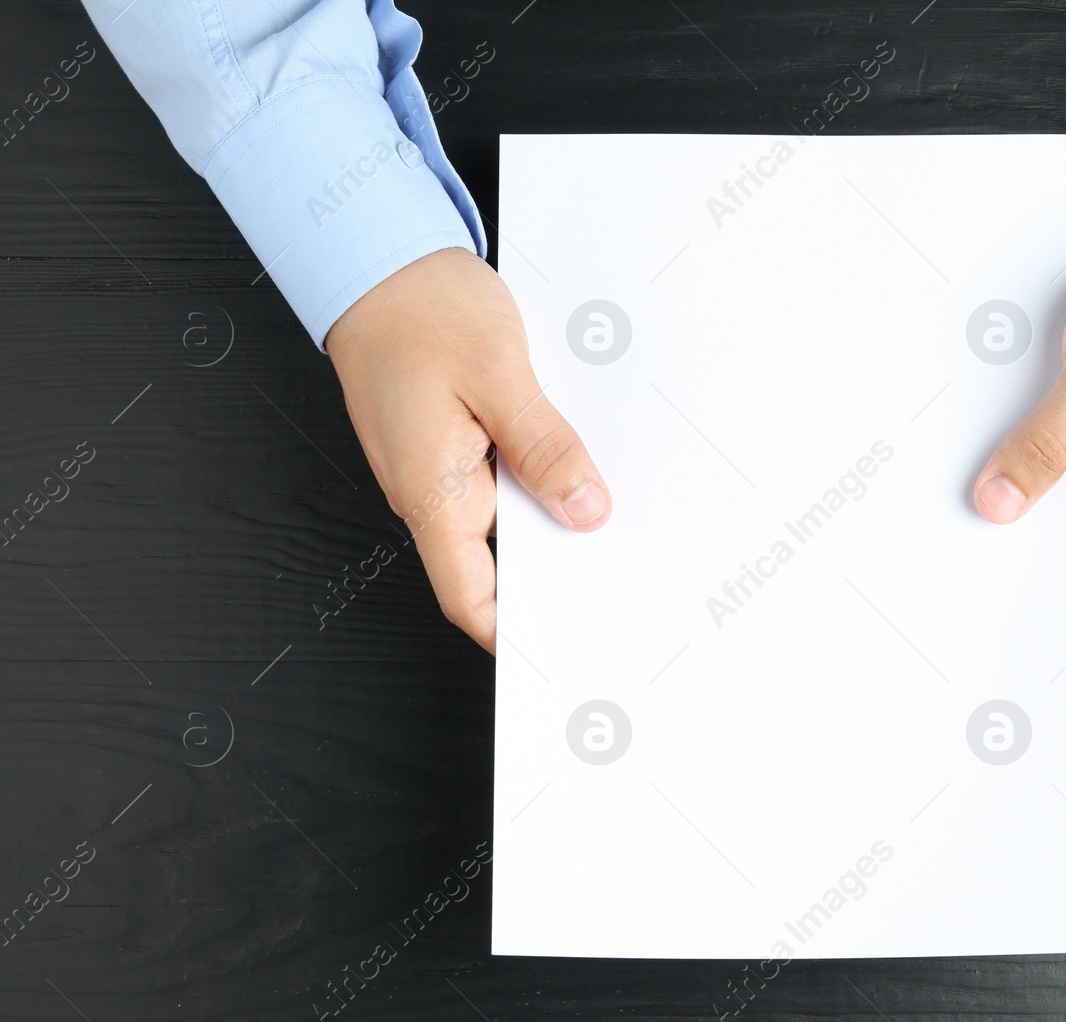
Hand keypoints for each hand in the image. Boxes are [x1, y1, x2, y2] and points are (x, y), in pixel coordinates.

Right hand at [326, 247, 611, 652]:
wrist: (375, 256)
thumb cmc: (421, 307)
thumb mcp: (499, 375)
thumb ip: (544, 448)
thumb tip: (585, 512)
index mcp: (430, 490)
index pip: (471, 597)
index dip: (516, 635)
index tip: (566, 649)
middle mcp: (428, 491)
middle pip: (495, 562)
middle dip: (553, 571)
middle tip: (616, 574)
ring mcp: (436, 466)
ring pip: (503, 515)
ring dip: (549, 514)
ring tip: (608, 511)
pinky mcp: (447, 440)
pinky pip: (498, 475)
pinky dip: (536, 474)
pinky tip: (574, 459)